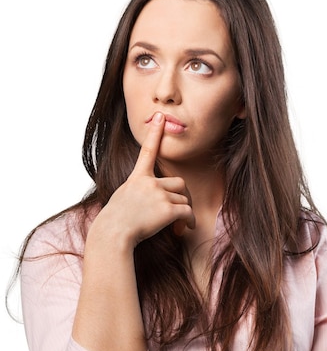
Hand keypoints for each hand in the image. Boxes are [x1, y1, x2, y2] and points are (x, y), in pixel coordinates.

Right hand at [99, 111, 194, 246]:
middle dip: (181, 196)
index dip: (155, 133)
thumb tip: (153, 199)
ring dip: (183, 213)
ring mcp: (159, 195)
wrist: (113, 233)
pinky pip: (187, 212)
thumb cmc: (115, 221)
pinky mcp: (167, 209)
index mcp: (137, 178)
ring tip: (176, 225)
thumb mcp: (123, 198)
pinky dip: (190, 221)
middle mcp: (149, 183)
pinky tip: (185, 228)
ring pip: (183, 200)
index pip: (147, 151)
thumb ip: (138, 192)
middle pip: (179, 183)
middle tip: (178, 211)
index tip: (160, 117)